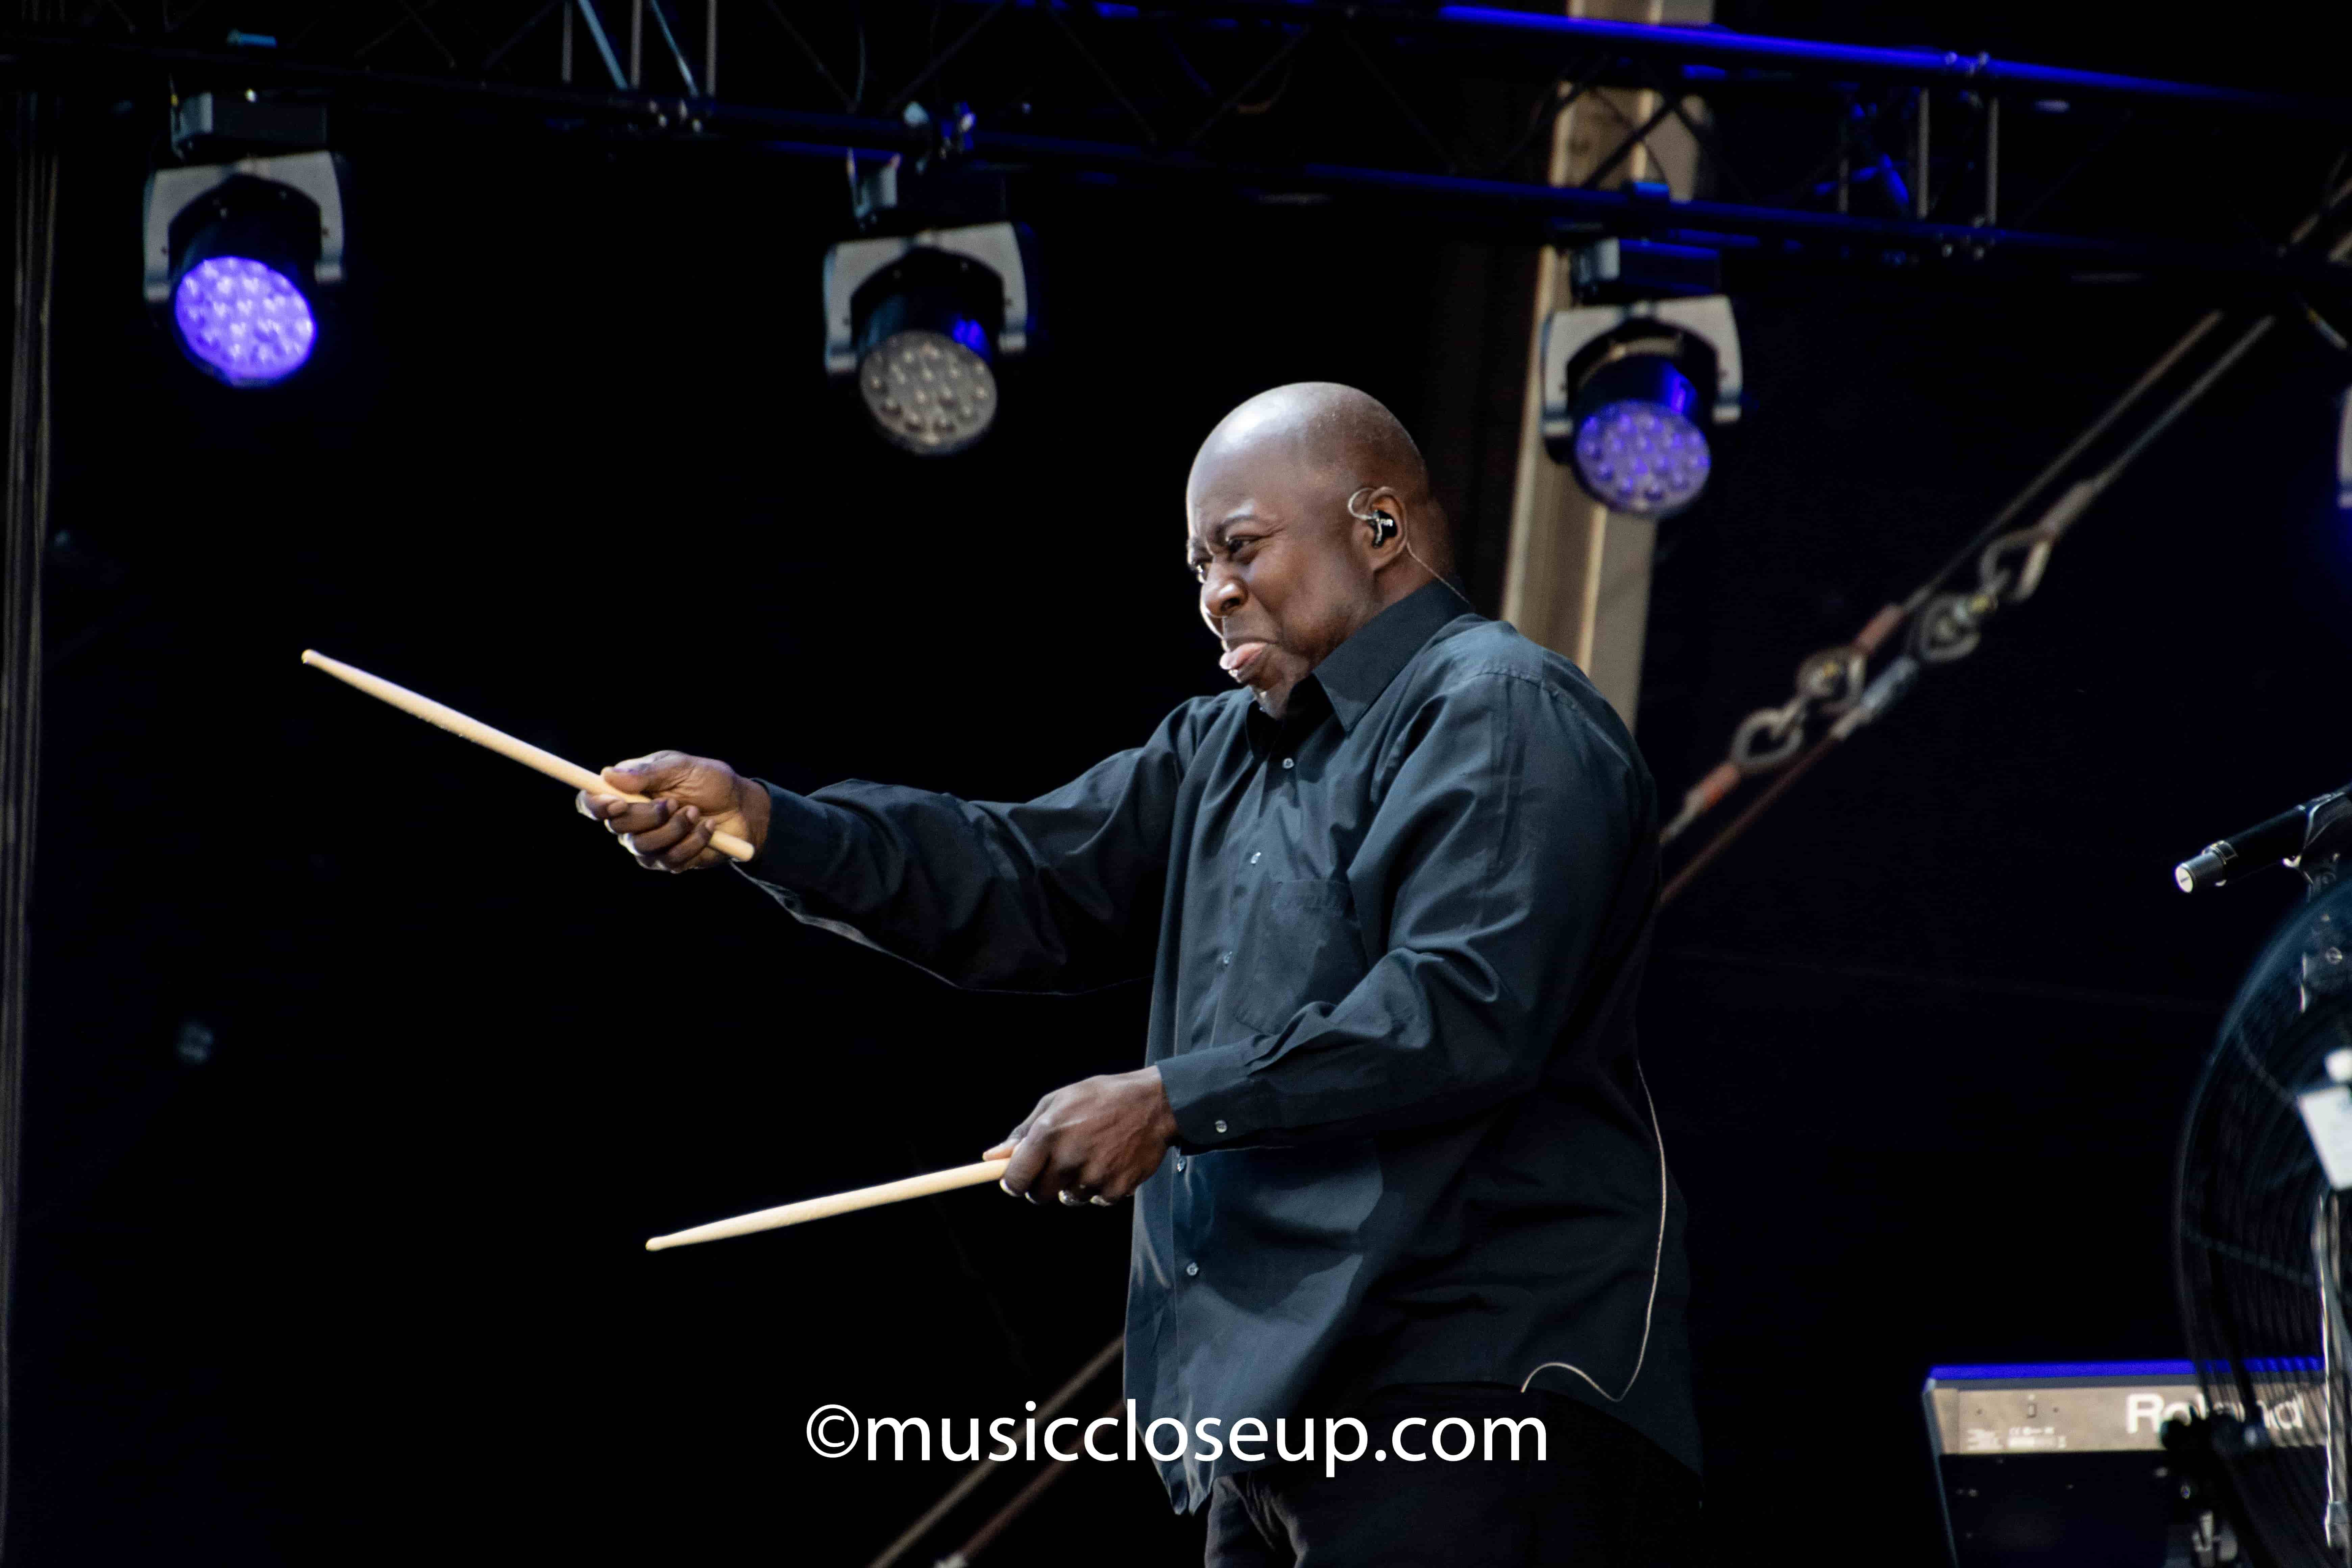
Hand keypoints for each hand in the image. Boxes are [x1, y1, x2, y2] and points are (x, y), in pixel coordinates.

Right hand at [575, 750, 770, 872]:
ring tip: (696, 813)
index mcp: (627, 792)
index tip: (617, 803)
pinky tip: (708, 828)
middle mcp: (632, 820)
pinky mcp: (669, 861)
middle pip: (617, 827)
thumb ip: (646, 772)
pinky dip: (693, 841)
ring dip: (675, 829)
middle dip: (648, 815)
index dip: (595, 805)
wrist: (743, 807)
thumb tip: (608, 775)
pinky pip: (670, 859)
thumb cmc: (710, 782)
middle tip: (674, 802)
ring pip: (643, 846)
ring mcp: (648, 844)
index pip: (591, 803)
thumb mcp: (681, 767)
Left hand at [986, 1068, 1178, 1207]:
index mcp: (1048, 1134)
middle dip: (1043, 1185)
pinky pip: (1097, 1200)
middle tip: (1058, 1165)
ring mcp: (1094, 1176)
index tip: (1017, 1181)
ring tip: (1091, 1156)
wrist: (1154, 1104)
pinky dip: (1100, 1187)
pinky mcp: (1117, 1189)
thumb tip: (992, 1157)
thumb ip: (1023, 1132)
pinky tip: (1110, 1162)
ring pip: (1069, 1198)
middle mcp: (1069, 1158)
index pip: (1016, 1179)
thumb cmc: (1100, 1098)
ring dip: (1074, 1185)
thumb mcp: (1057, 1102)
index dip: (1013, 1184)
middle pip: (1039, 1195)